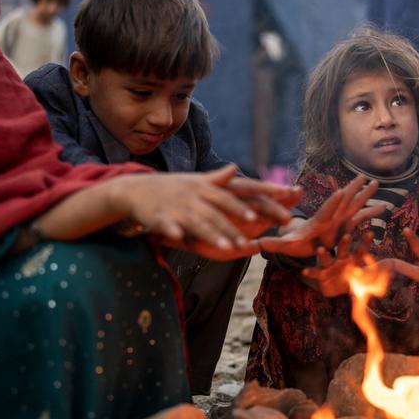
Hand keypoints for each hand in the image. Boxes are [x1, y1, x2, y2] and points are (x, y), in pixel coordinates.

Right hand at [114, 166, 291, 252]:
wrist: (134, 190)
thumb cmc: (172, 187)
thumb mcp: (196, 182)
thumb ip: (219, 181)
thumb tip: (237, 170)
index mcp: (207, 186)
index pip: (239, 188)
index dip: (261, 191)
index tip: (284, 195)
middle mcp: (195, 194)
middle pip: (221, 206)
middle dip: (240, 215)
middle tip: (259, 225)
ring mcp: (177, 206)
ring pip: (198, 221)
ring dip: (213, 233)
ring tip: (230, 248)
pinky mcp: (159, 217)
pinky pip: (167, 225)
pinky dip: (172, 230)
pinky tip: (179, 238)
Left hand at [258, 176, 380, 257]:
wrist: (296, 241)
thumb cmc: (291, 243)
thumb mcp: (283, 245)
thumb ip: (273, 243)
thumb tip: (257, 243)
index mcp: (317, 222)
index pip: (325, 211)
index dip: (333, 202)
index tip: (341, 191)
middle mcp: (330, 217)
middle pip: (343, 201)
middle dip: (353, 189)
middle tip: (364, 176)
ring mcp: (339, 220)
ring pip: (354, 204)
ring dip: (364, 194)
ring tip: (376, 182)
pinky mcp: (345, 225)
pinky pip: (360, 217)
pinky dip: (371, 212)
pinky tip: (385, 207)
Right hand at [299, 231, 375, 296]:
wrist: (337, 288)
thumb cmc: (353, 278)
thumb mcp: (367, 278)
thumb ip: (378, 274)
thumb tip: (392, 267)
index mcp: (353, 259)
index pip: (361, 249)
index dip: (365, 242)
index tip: (371, 233)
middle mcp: (341, 260)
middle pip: (343, 250)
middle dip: (344, 243)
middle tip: (347, 236)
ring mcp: (330, 266)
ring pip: (327, 259)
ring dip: (324, 254)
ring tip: (321, 249)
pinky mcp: (322, 275)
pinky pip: (315, 273)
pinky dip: (310, 272)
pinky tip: (304, 272)